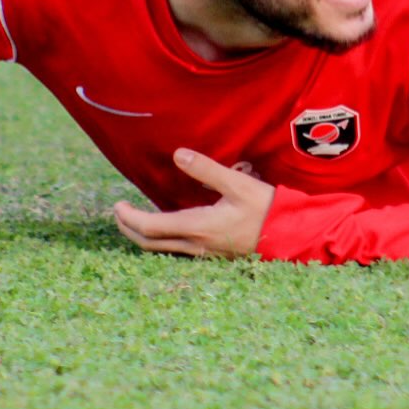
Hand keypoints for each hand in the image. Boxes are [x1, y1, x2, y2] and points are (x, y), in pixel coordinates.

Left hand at [113, 148, 274, 258]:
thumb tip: (179, 154)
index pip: (149, 227)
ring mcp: (203, 253)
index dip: (128, 217)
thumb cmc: (265, 208)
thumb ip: (207, 169)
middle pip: (149, 243)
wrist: (290, 235)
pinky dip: (161, 238)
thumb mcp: (237, 184)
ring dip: (143, 234)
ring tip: (135, 217)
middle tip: (118, 212)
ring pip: (161, 249)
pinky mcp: (211, 254)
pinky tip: (166, 225)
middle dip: (129, 228)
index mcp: (197, 227)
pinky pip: (175, 250)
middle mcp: (195, 245)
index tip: (117, 204)